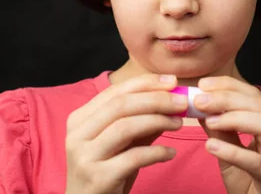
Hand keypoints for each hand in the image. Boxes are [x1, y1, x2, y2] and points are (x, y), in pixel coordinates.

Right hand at [64, 74, 187, 193]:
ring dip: (158, 121)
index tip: (172, 82)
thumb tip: (171, 100)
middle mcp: (77, 135)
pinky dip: (156, 152)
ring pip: (125, 127)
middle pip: (120, 106)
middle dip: (156, 99)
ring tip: (179, 124)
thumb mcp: (120, 143)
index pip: (115, 91)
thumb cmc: (106, 173)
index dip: (145, 84)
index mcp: (79, 119)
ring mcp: (85, 156)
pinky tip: (170, 153)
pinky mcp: (98, 178)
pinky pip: (133, 157)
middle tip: (182, 101)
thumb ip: (141, 122)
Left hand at [194, 76, 260, 193]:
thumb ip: (220, 130)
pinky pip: (257, 162)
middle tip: (199, 100)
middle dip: (226, 98)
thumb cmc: (252, 182)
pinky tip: (211, 147)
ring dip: (233, 119)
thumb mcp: (232, 152)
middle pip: (259, 105)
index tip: (202, 85)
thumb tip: (199, 106)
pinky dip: (233, 152)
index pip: (254, 94)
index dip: (228, 86)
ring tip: (209, 121)